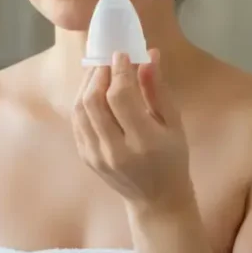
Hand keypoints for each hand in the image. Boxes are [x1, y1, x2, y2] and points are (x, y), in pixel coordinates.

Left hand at [72, 49, 196, 215]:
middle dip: (99, 73)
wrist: (156, 199)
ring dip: (87, 84)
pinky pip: (77, 122)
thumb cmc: (172, 158)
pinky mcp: (86, 157)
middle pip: (94, 102)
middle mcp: (115, 150)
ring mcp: (96, 156)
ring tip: (100, 71)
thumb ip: (158, 90)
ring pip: (80, 110)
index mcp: (143, 142)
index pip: (120, 97)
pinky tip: (94, 90)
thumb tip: (149, 55)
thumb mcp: (174, 124)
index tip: (122, 53)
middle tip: (108, 59)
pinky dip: (82, 101)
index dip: (118, 70)